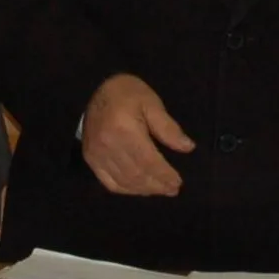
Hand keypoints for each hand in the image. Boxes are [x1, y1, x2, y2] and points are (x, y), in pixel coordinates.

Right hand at [80, 73, 192, 196]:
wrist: (95, 89)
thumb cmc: (127, 93)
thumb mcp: (151, 103)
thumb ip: (168, 127)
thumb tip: (187, 147)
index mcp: (124, 130)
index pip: (148, 161)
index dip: (164, 175)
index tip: (178, 182)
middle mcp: (108, 146)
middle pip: (136, 174)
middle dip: (157, 185)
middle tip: (173, 190)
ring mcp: (96, 155)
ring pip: (123, 181)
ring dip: (144, 190)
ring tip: (160, 190)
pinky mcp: (91, 159)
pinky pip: (109, 182)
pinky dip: (126, 189)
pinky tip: (139, 189)